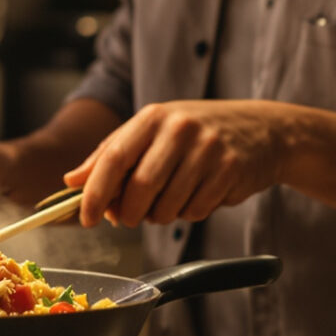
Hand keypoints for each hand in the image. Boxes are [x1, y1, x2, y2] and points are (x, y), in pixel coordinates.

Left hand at [63, 100, 297, 226]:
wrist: (263, 130)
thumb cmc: (197, 132)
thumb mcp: (154, 131)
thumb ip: (111, 154)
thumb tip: (72, 180)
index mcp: (153, 117)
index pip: (113, 158)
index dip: (96, 193)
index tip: (87, 218)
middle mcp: (179, 129)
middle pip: (139, 188)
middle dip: (129, 214)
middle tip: (129, 218)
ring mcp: (207, 149)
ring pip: (167, 206)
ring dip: (160, 217)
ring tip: (169, 201)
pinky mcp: (230, 171)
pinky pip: (195, 211)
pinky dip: (189, 214)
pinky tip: (198, 196)